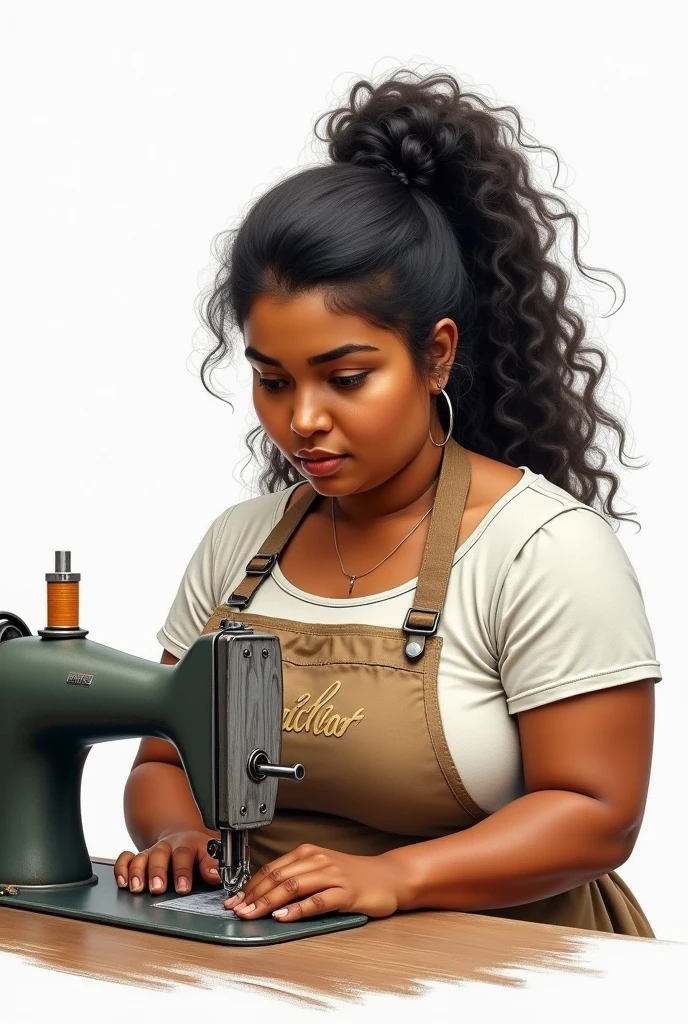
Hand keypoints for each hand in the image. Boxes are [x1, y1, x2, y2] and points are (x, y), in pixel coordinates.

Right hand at [113, 830, 221, 894]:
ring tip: (137, 888)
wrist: (182, 838)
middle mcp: (167, 847)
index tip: (183, 888)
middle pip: (160, 855)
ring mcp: (151, 852)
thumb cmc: (197, 852)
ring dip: (137, 872)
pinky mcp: (138, 858)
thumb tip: (215, 875)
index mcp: (187, 844)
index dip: (183, 872)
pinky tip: (123, 882)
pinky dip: (122, 868)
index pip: (183, 854)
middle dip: (157, 872)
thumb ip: (212, 864)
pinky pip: (126, 859)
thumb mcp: (209, 854)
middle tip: (158, 888)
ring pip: (141, 857)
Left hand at [223, 843, 407, 921]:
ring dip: (268, 902)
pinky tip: (283, 917)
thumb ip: (297, 878)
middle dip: (253, 895)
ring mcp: (332, 876)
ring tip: (252, 914)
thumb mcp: (321, 870)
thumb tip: (264, 896)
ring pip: (293, 887)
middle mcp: (318, 860)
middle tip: (236, 910)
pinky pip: (317, 901)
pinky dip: (297, 910)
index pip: (272, 869)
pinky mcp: (345, 893)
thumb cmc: (354, 877)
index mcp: (309, 853)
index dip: (250, 885)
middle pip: (278, 878)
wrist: (389, 877)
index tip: (234, 900)